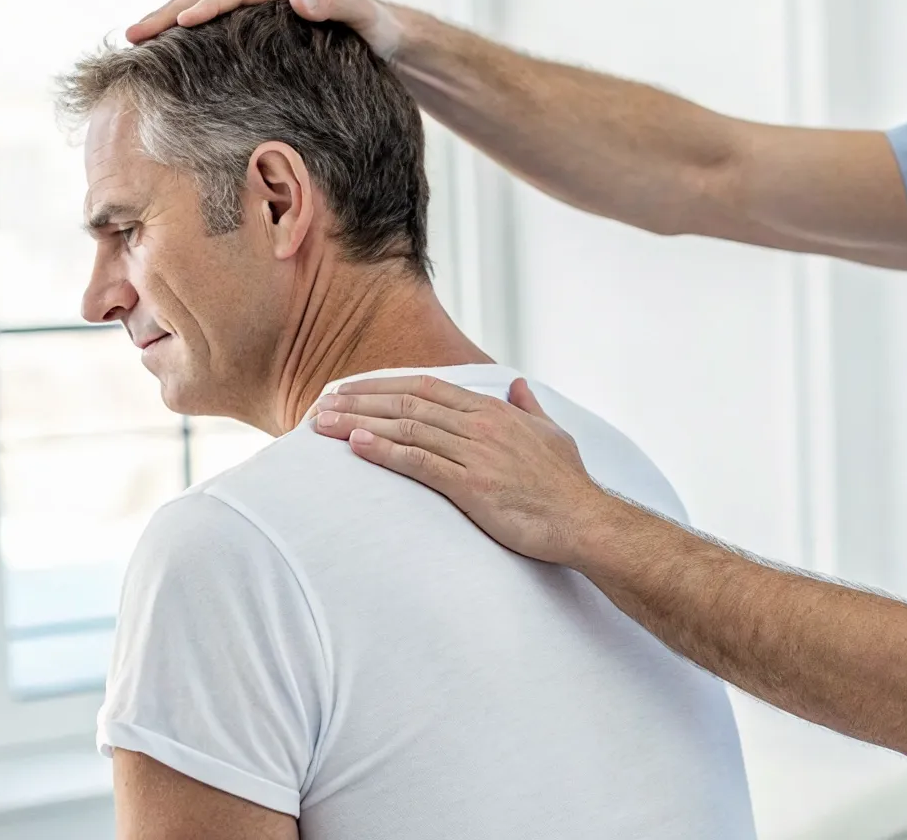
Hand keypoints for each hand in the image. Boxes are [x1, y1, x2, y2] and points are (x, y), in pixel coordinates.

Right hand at [126, 0, 409, 59]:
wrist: (382, 31)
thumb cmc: (375, 29)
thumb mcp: (364, 17)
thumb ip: (336, 4)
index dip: (207, 6)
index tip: (180, 25)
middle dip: (168, 12)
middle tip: (134, 36)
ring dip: (167, 17)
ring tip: (134, 40)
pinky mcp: (250, 9)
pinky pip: (208, 11)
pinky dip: (182, 24)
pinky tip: (161, 47)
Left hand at [309, 376, 619, 564]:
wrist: (584, 520)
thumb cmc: (568, 483)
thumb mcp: (552, 434)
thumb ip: (530, 407)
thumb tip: (518, 386)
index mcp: (495, 411)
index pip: (426, 388)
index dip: (383, 386)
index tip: (351, 389)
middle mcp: (481, 425)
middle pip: (407, 403)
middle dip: (360, 401)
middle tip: (321, 404)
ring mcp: (476, 453)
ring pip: (407, 428)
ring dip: (360, 424)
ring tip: (323, 424)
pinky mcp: (472, 486)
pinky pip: (420, 462)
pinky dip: (386, 451)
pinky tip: (357, 446)